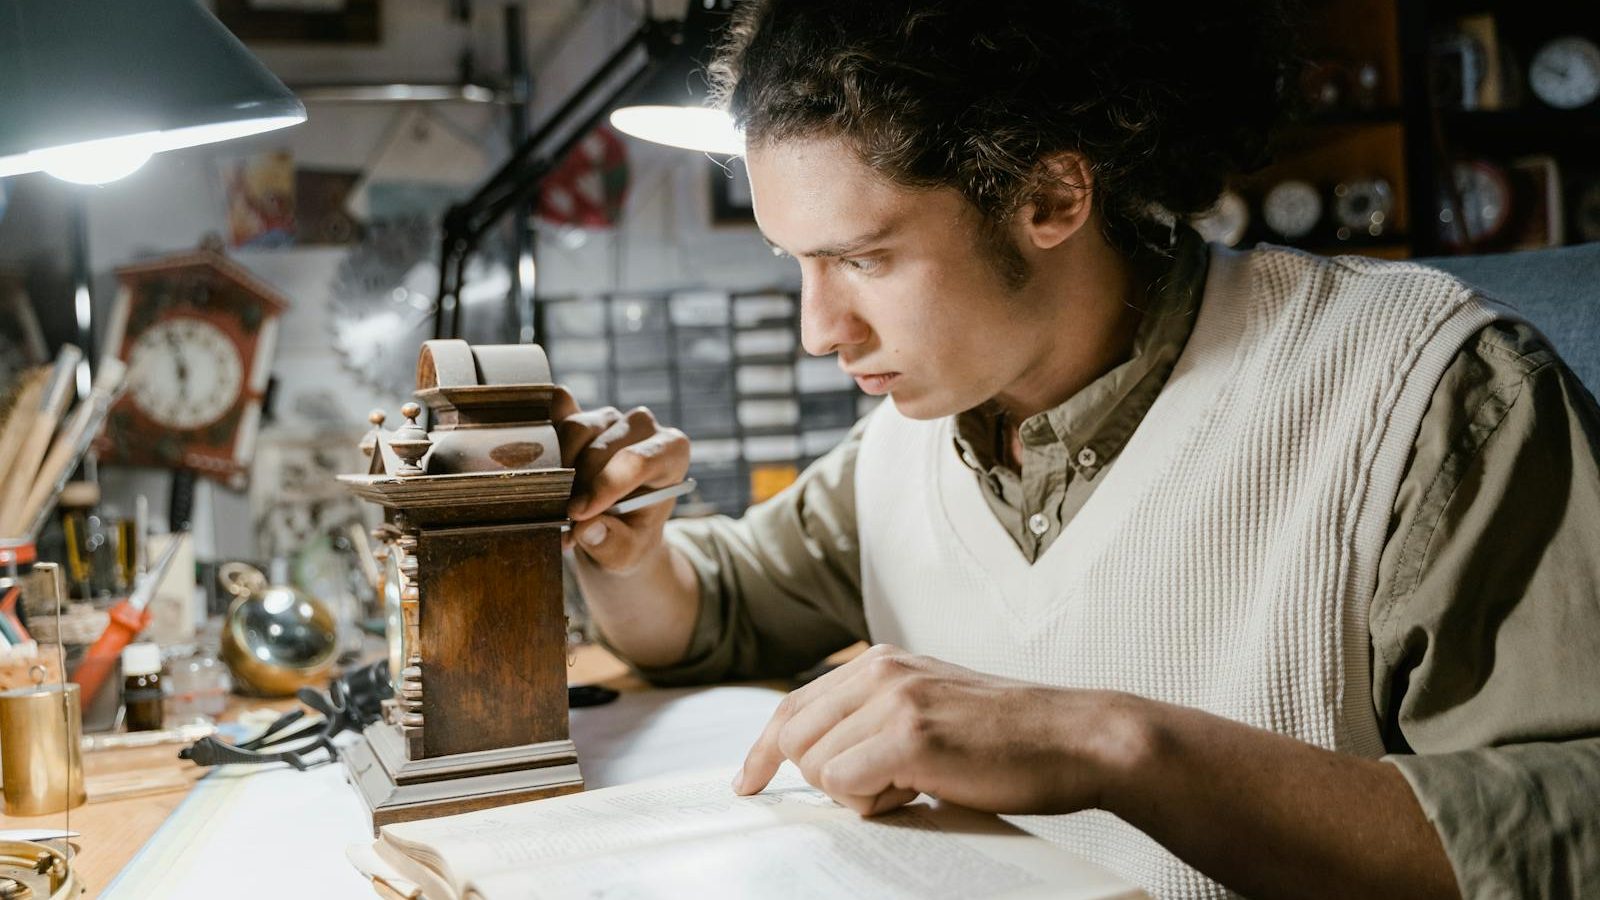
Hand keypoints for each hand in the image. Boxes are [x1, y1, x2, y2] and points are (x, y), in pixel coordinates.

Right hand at [554, 389, 690, 572]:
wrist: (615, 530)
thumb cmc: (629, 537)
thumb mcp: (627, 554)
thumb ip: (613, 544)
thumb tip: (587, 528)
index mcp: (670, 453)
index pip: (637, 460)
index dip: (605, 485)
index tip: (579, 513)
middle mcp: (642, 427)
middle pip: (601, 446)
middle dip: (578, 485)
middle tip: (565, 517)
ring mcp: (609, 418)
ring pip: (576, 430)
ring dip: (559, 467)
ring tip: (558, 500)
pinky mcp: (578, 415)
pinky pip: (557, 410)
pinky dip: (544, 432)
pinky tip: (540, 461)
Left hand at [733, 644, 1148, 816]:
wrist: (1076, 737)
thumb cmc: (1009, 736)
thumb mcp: (930, 706)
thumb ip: (877, 716)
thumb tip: (820, 756)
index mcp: (881, 662)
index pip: (794, 705)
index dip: (765, 749)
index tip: (748, 783)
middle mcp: (881, 671)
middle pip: (794, 738)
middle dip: (821, 779)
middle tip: (884, 789)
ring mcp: (894, 700)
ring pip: (818, 766)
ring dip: (858, 793)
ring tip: (916, 784)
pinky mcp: (910, 736)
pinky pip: (845, 785)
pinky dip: (875, 803)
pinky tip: (921, 791)